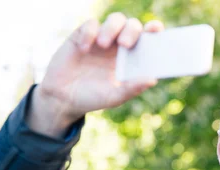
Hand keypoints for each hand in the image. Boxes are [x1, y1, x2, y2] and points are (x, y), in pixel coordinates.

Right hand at [28, 13, 162, 136]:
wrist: (64, 98)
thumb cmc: (93, 97)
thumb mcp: (115, 96)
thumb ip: (133, 88)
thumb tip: (153, 79)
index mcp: (132, 59)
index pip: (148, 40)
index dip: (154, 31)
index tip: (155, 29)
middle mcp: (119, 46)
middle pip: (133, 26)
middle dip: (132, 31)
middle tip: (125, 44)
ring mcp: (102, 39)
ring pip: (116, 20)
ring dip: (112, 28)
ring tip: (103, 44)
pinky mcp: (82, 36)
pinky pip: (91, 24)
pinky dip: (89, 33)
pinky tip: (84, 49)